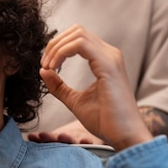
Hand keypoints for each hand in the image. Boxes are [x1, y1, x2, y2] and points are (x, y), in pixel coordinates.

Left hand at [39, 25, 152, 150]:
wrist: (125, 136)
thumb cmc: (105, 121)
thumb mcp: (75, 101)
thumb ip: (59, 86)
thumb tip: (43, 70)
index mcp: (104, 59)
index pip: (77, 37)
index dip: (57, 46)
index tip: (46, 65)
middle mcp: (110, 54)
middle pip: (76, 31)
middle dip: (55, 44)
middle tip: (45, 64)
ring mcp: (111, 58)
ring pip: (77, 34)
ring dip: (57, 47)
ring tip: (48, 66)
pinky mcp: (108, 65)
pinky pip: (79, 45)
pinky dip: (62, 53)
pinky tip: (55, 68)